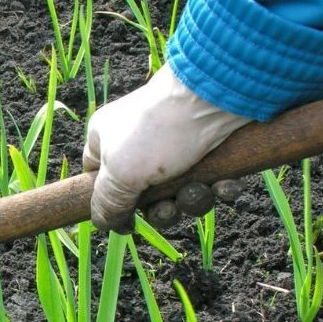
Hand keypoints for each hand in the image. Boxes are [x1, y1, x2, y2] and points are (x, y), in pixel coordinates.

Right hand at [83, 63, 251, 231]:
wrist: (214, 97)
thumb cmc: (156, 133)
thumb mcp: (119, 175)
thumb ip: (106, 205)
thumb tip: (104, 224)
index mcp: (107, 140)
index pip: (97, 179)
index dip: (111, 204)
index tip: (128, 222)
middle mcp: (140, 143)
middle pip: (145, 196)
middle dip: (162, 210)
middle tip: (169, 209)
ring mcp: (175, 144)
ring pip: (180, 191)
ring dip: (192, 200)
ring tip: (199, 189)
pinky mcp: (209, 146)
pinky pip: (210, 179)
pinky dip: (218, 187)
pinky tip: (225, 185)